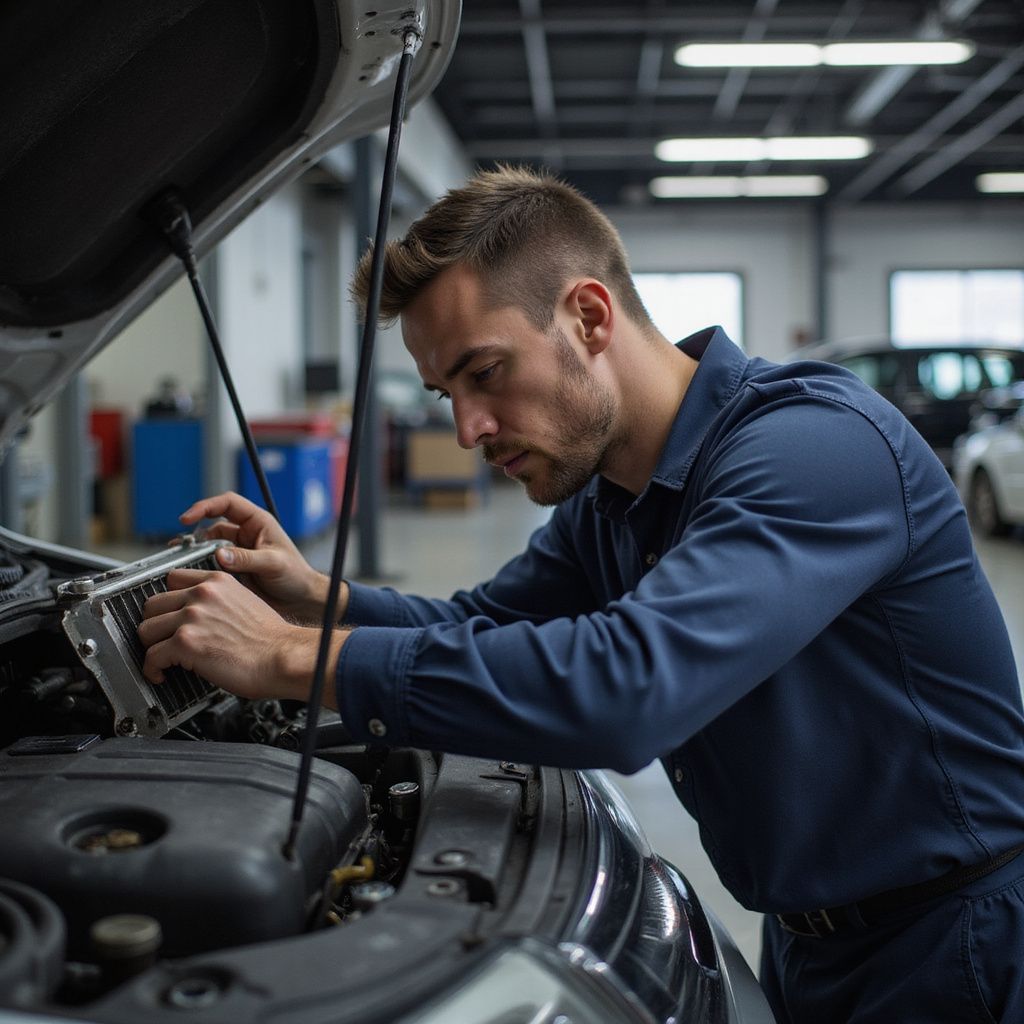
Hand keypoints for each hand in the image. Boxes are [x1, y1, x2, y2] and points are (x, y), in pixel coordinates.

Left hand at [137, 568, 342, 705]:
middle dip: (156, 625)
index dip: (168, 602)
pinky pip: (151, 656)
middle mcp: (202, 595)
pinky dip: (152, 669)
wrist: (284, 657)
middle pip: (152, 604)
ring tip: (163, 658)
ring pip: (146, 629)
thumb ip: (219, 602)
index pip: (172, 579)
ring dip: (152, 647)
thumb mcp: (245, 602)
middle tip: (163, 640)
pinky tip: (161, 673)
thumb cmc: (271, 639)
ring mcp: (192, 617)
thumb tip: (200, 616)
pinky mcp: (186, 643)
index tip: (167, 615)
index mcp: (217, 582)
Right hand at [180, 491, 348, 621]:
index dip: (205, 507)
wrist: (301, 600)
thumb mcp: (273, 563)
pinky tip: (193, 576)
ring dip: (196, 553)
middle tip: (180, 548)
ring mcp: (238, 551)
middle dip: (196, 534)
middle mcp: (246, 534)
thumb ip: (247, 559)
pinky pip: (212, 564)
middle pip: (213, 525)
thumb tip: (219, 555)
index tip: (187, 518)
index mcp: (258, 522)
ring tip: (182, 562)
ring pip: (209, 546)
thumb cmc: (296, 576)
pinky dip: (201, 568)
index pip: (227, 504)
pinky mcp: (233, 569)